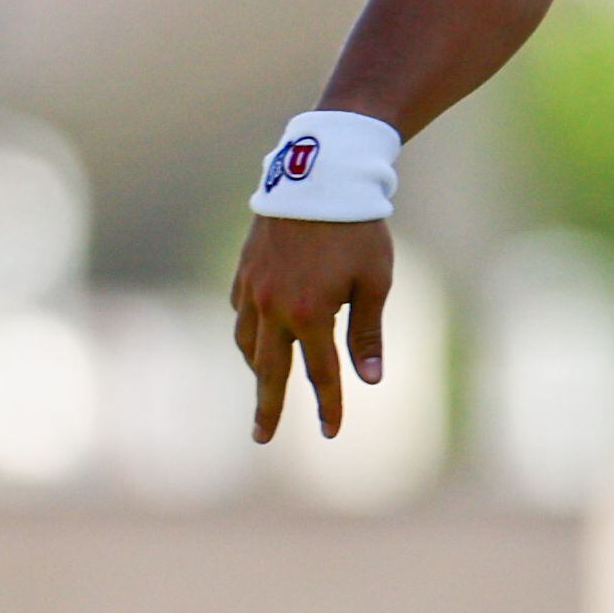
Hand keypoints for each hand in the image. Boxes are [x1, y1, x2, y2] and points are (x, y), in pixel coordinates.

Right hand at [230, 215, 392, 442]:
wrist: (320, 176)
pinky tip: (255, 336)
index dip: (329, 406)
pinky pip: (239, 311)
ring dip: (256, 368)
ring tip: (264, 386)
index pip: (320, 374)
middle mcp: (273, 306)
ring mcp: (252, 287)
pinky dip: (247, 331)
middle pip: (269, 370)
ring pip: (247, 341)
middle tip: (262, 436)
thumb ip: (367, 333)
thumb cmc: (358, 229)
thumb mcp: (374, 282)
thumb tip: (370, 379)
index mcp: (310, 314)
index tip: (331, 432)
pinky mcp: (244, 268)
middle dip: (268, 406)